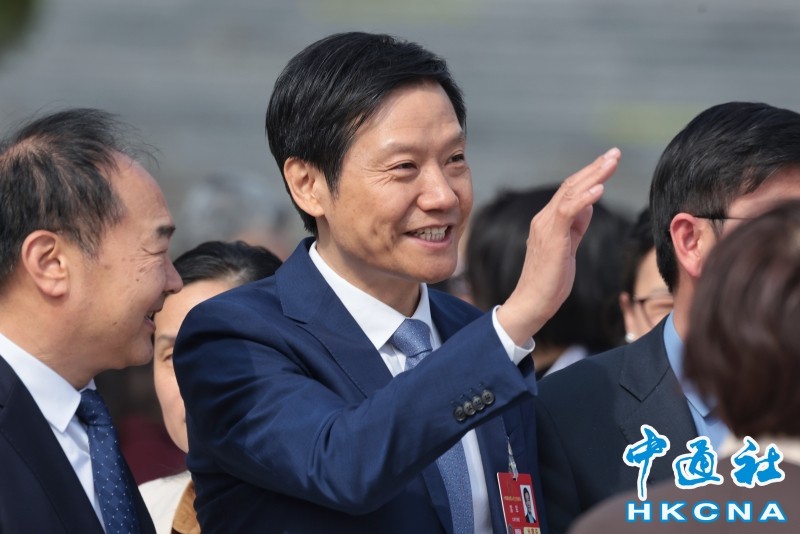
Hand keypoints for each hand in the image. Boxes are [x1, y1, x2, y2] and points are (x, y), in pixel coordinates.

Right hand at [496, 148, 620, 344]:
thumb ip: (576, 225)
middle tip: (614, 153)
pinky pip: (567, 210)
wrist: (532, 302)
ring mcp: (545, 226)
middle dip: (595, 168)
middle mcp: (544, 218)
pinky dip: (584, 197)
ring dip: (593, 175)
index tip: (608, 162)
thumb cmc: (549, 280)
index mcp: (548, 220)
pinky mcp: (551, 236)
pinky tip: (599, 188)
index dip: (589, 174)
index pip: (569, 190)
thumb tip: (589, 205)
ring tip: (611, 162)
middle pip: (571, 185)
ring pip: (570, 192)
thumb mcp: (568, 248)